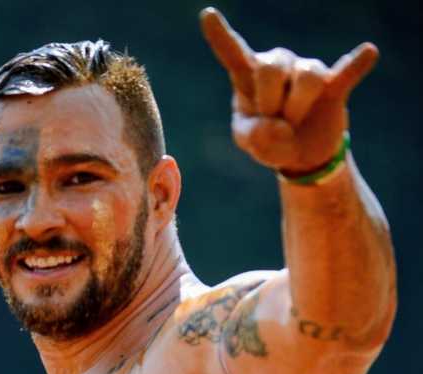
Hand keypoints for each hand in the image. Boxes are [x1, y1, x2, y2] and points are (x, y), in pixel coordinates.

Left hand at [200, 7, 377, 174]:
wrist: (301, 154)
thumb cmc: (269, 138)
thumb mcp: (252, 142)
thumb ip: (253, 136)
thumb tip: (275, 128)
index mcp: (250, 77)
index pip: (234, 54)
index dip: (221, 36)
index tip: (207, 16)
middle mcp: (279, 65)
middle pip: (272, 67)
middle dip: (270, 103)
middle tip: (273, 123)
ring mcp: (307, 72)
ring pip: (305, 79)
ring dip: (297, 111)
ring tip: (294, 124)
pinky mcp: (334, 85)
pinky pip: (346, 71)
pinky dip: (356, 64)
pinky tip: (368, 53)